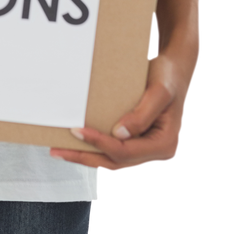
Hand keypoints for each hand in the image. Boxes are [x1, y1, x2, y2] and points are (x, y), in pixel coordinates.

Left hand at [49, 49, 199, 172]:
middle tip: (58, 150)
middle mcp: (158, 153)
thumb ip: (142, 115)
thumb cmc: (168, 77)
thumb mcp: (159, 91)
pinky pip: (116, 153)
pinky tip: (79, 145)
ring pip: (114, 162)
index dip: (99, 143)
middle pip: (117, 163)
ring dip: (88, 157)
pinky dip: (97, 150)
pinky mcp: (140, 144)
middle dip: (86, 157)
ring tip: (62, 151)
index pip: (125, 152)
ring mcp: (148, 150)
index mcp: (165, 144)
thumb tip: (119, 134)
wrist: (176, 71)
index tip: (77, 131)